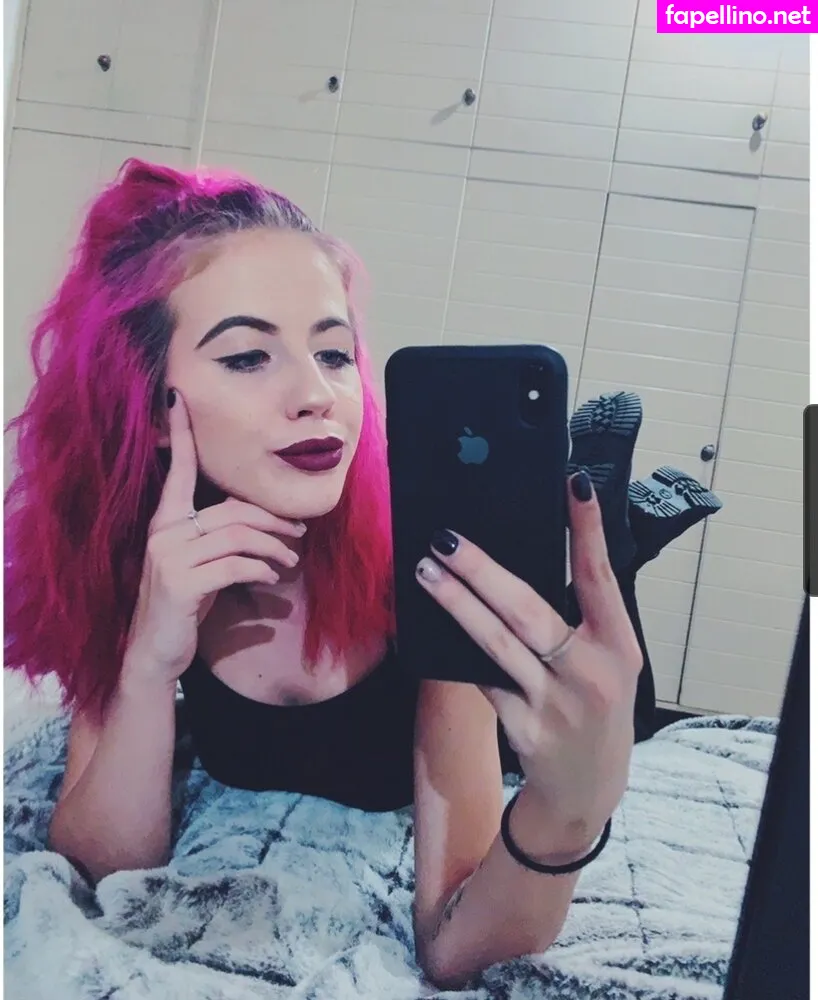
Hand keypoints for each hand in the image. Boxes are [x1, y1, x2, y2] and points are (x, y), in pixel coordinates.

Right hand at [124, 390, 305, 684]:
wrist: (155, 652)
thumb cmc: (185, 604)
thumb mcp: (202, 565)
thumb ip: (221, 539)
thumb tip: (263, 523)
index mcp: (166, 522)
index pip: (178, 471)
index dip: (182, 435)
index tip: (179, 399)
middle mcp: (163, 533)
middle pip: (232, 509)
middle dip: (273, 520)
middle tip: (299, 534)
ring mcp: (168, 558)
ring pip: (238, 535)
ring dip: (274, 548)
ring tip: (291, 562)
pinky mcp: (180, 584)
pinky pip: (235, 565)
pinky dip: (260, 570)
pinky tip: (271, 579)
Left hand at [415, 473, 641, 853]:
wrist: (586, 792)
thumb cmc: (593, 711)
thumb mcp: (605, 664)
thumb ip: (577, 620)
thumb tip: (518, 563)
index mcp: (619, 646)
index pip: (600, 577)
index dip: (587, 529)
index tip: (573, 483)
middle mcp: (591, 672)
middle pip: (529, 610)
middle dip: (483, 569)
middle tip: (446, 537)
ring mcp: (555, 704)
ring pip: (496, 642)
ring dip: (456, 603)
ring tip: (425, 570)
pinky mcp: (523, 728)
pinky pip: (482, 677)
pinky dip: (459, 650)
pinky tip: (432, 626)